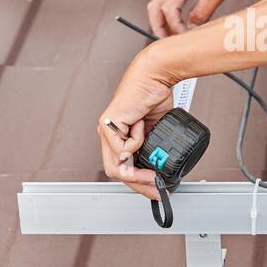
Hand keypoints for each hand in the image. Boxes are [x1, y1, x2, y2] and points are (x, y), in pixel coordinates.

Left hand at [98, 48, 175, 199]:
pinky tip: (143, 126)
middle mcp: (109, 136)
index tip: (156, 189)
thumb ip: (153, 149)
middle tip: (156, 186)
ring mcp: (107, 130)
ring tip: (153, 170)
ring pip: (116, 166)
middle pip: (116, 172)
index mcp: (118, 138)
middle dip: (138, 184)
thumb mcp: (156, 131)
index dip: (138, 183)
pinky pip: (124, 147)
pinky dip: (138, 141)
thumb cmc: (154, 97)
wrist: (154, 77)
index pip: (122, 169)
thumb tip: (159, 170)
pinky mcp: (109, 124)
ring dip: (138, 171)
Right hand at [147, 0, 242, 36]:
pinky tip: (180, 23)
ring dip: (162, 22)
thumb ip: (202, 13)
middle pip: (155, 8)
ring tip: (173, 35)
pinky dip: (169, 16)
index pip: (169, 10)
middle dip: (158, 27)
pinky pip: (168, 3)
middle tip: (167, 41)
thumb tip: (191, 29)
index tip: (185, 35)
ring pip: (158, 5)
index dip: (175, 26)